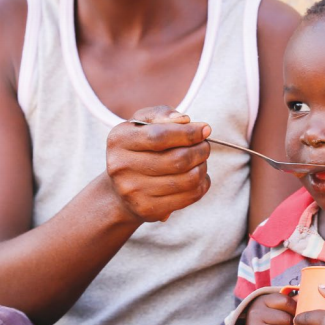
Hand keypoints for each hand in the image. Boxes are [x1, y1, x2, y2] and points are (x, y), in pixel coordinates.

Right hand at [106, 105, 211, 222]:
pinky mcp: (148, 210)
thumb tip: (184, 120)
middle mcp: (121, 167)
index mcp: (119, 140)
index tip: (205, 129)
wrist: (121, 190)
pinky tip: (199, 177)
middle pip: (177, 159)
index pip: (159, 136)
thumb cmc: (139, 148)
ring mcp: (133, 192)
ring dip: (203, 167)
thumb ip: (161, 114)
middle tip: (205, 146)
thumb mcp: (142, 124)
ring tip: (201, 161)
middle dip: (200, 150)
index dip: (188, 133)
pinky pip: (189, 196)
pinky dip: (202, 184)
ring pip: (187, 179)